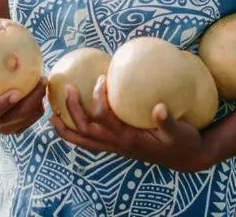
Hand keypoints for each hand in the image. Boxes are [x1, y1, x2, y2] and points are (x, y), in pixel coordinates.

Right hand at [0, 39, 46, 133]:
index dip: (1, 106)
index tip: (16, 91)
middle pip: (11, 121)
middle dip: (28, 104)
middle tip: (40, 82)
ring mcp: (0, 128)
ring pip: (22, 122)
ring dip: (36, 105)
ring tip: (44, 83)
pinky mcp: (12, 126)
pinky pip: (28, 120)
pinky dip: (37, 107)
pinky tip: (45, 89)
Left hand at [50, 75, 213, 173]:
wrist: (184, 157)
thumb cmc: (182, 141)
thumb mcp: (180, 132)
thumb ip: (168, 122)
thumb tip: (160, 107)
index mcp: (129, 138)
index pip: (105, 118)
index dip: (98, 99)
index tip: (101, 78)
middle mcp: (117, 144)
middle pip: (85, 129)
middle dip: (72, 109)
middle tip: (66, 87)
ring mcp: (114, 147)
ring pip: (81, 140)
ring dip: (64, 126)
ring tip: (51, 110)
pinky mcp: (114, 145)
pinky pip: (87, 141)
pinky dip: (73, 131)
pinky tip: (66, 117)